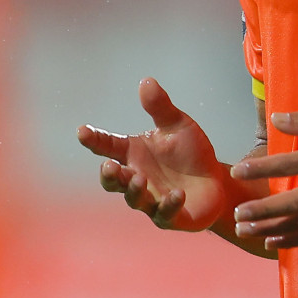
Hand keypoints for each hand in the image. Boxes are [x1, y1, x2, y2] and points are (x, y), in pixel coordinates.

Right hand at [77, 78, 231, 231]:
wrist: (216, 179)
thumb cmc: (191, 152)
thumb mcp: (178, 125)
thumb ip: (160, 107)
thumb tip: (146, 81)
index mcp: (135, 154)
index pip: (108, 145)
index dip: (94, 139)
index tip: (81, 131)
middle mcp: (138, 178)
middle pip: (114, 181)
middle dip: (109, 176)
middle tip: (110, 166)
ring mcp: (152, 200)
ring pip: (135, 200)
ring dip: (135, 190)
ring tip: (140, 179)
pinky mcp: (171, 216)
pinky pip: (164, 214)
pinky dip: (169, 205)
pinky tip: (178, 194)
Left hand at [230, 110, 297, 248]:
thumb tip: (276, 118)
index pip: (291, 164)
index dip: (262, 167)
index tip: (238, 170)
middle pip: (293, 203)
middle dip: (263, 211)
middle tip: (238, 215)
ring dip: (273, 228)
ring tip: (247, 232)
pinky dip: (295, 239)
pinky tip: (275, 241)